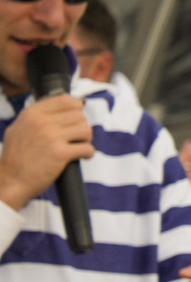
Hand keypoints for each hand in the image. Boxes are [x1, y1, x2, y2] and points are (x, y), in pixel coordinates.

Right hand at [0, 91, 93, 212]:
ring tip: (79, 145)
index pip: (65, 100)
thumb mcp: (18, 128)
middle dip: (81, 126)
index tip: (75, 119)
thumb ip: (36, 116)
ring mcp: (51, 137)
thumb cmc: (16, 157)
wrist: (10, 181)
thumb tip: (59, 104)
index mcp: (32, 114)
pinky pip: (87, 148)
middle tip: (77, 137)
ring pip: (86, 129)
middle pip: (79, 115)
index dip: (76, 108)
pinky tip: (82, 156)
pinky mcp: (60, 153)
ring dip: (86, 139)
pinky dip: (88, 153)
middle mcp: (42, 122)